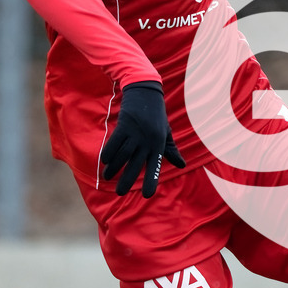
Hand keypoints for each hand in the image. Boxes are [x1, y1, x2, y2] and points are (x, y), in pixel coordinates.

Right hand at [100, 81, 184, 196]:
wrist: (146, 91)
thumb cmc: (157, 115)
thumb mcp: (166, 132)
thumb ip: (171, 150)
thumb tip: (182, 165)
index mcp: (159, 144)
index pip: (155, 165)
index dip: (151, 180)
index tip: (147, 195)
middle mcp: (148, 140)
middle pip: (136, 164)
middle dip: (127, 179)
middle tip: (120, 193)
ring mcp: (136, 133)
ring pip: (123, 154)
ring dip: (114, 167)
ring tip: (108, 177)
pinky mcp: (125, 125)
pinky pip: (114, 142)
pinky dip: (109, 152)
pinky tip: (104, 161)